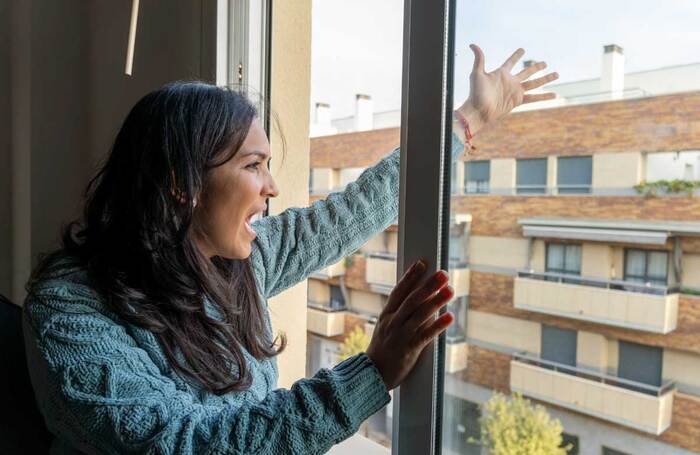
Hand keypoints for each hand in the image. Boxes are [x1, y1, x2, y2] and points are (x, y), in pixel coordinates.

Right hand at [366, 261, 453, 389]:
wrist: (372, 375)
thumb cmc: (383, 350)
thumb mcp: (387, 328)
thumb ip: (401, 314)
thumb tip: (423, 299)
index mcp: (386, 315)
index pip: (399, 291)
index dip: (410, 277)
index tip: (422, 263)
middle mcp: (393, 322)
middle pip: (412, 300)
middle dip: (428, 285)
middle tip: (443, 273)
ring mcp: (400, 336)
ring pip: (420, 315)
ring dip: (436, 301)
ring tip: (450, 290)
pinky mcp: (409, 350)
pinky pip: (425, 335)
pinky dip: (438, 325)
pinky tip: (449, 317)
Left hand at [456, 44, 558, 134]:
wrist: (479, 111)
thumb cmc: (476, 93)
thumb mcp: (477, 74)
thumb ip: (479, 59)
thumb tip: (473, 45)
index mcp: (501, 73)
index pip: (511, 62)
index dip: (516, 56)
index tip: (522, 50)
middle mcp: (510, 81)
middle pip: (527, 72)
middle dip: (536, 67)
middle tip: (545, 63)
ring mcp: (515, 91)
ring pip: (534, 83)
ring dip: (546, 78)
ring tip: (557, 74)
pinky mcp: (518, 101)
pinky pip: (534, 98)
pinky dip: (544, 97)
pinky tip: (554, 94)